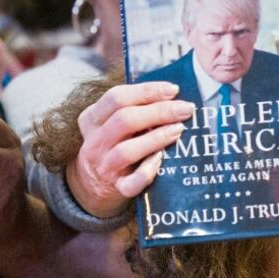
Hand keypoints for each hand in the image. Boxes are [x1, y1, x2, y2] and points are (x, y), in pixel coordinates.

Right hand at [69, 82, 193, 217]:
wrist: (93, 183)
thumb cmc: (113, 144)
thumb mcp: (111, 123)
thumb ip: (133, 109)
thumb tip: (172, 96)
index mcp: (92, 119)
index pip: (116, 98)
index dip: (146, 91)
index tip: (173, 89)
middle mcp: (95, 142)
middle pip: (124, 120)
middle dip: (159, 111)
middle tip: (186, 109)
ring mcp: (105, 166)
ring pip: (127, 150)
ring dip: (156, 138)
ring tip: (180, 129)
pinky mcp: (117, 188)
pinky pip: (132, 182)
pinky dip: (148, 171)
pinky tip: (162, 159)